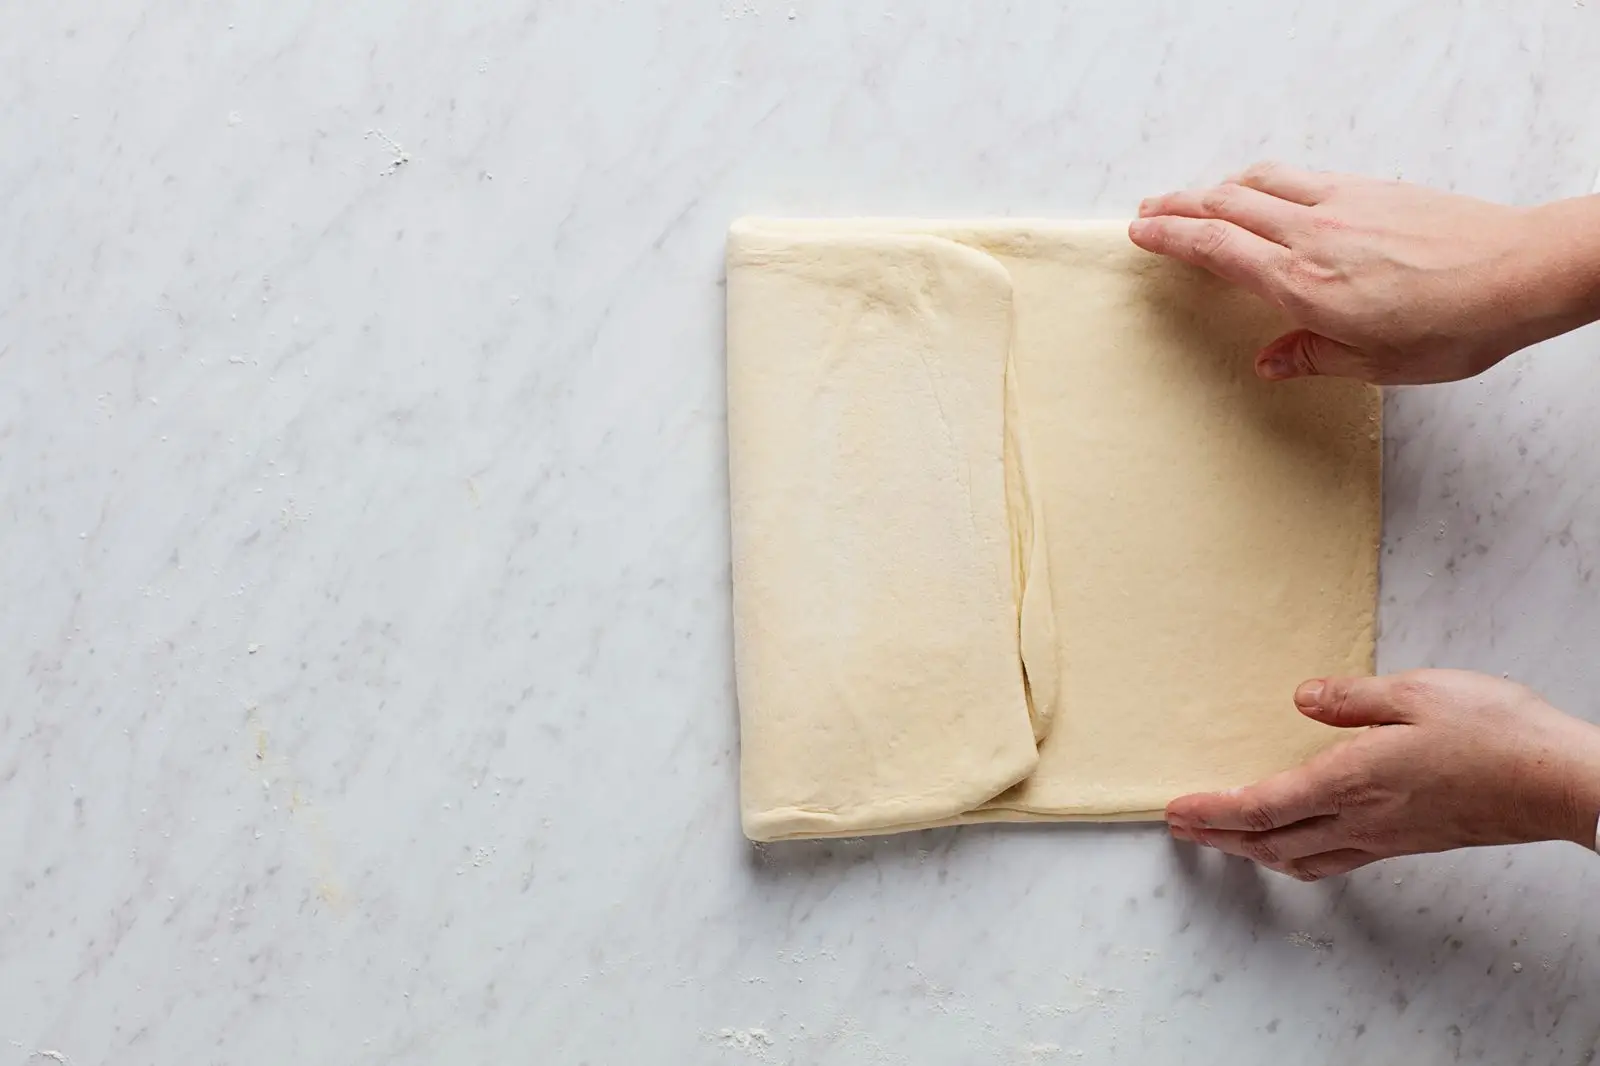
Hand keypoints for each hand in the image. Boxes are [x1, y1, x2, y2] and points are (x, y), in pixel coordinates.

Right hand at [1129, 163, 1599, 384]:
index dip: (1171, 237)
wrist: (1519, 273)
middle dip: (1179, 206)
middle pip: (1225, 206)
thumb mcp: (1376, 363)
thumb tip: (1271, 361)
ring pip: (1259, 182)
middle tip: (1149, 211)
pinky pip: (1299, 177)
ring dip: (1217, 187)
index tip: (1140, 232)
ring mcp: (1341, 205)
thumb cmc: (1454, 326)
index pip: (1217, 248)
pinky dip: (1264, 181)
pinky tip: (1264, 191)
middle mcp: (1313, 236)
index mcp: (1303, 284)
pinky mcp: (1370, 190)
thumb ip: (1313, 357)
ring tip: (1195, 198)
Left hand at [1166, 670, 1599, 880]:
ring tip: (1222, 837)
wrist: (1561, 783)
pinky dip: (1296, 852)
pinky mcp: (1408, 840)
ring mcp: (1385, 837)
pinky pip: (1335, 857)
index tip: (1174, 811)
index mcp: (1352, 780)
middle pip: (1270, 840)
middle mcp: (1361, 819)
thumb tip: (1301, 698)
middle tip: (1179, 827)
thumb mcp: (1417, 692)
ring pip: (1300, 856)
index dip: (1213, 812)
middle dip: (1218, 836)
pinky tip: (1294, 842)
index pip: (1262, 806)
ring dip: (1252, 849)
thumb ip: (1352, 698)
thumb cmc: (1497, 733)